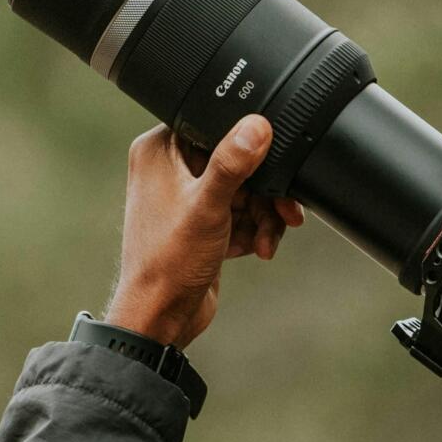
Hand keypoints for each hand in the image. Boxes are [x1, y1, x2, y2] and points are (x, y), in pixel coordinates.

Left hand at [106, 116, 303, 347]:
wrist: (162, 315)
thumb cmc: (168, 263)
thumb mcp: (208, 207)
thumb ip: (233, 164)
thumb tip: (257, 126)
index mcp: (159, 150)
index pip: (213, 126)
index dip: (246, 144)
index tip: (270, 162)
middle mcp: (170, 168)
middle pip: (236, 161)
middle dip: (263, 191)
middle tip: (282, 210)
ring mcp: (187, 196)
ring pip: (244, 189)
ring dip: (263, 215)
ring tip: (268, 239)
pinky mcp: (202, 222)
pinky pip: (240, 213)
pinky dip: (253, 230)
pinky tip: (257, 248)